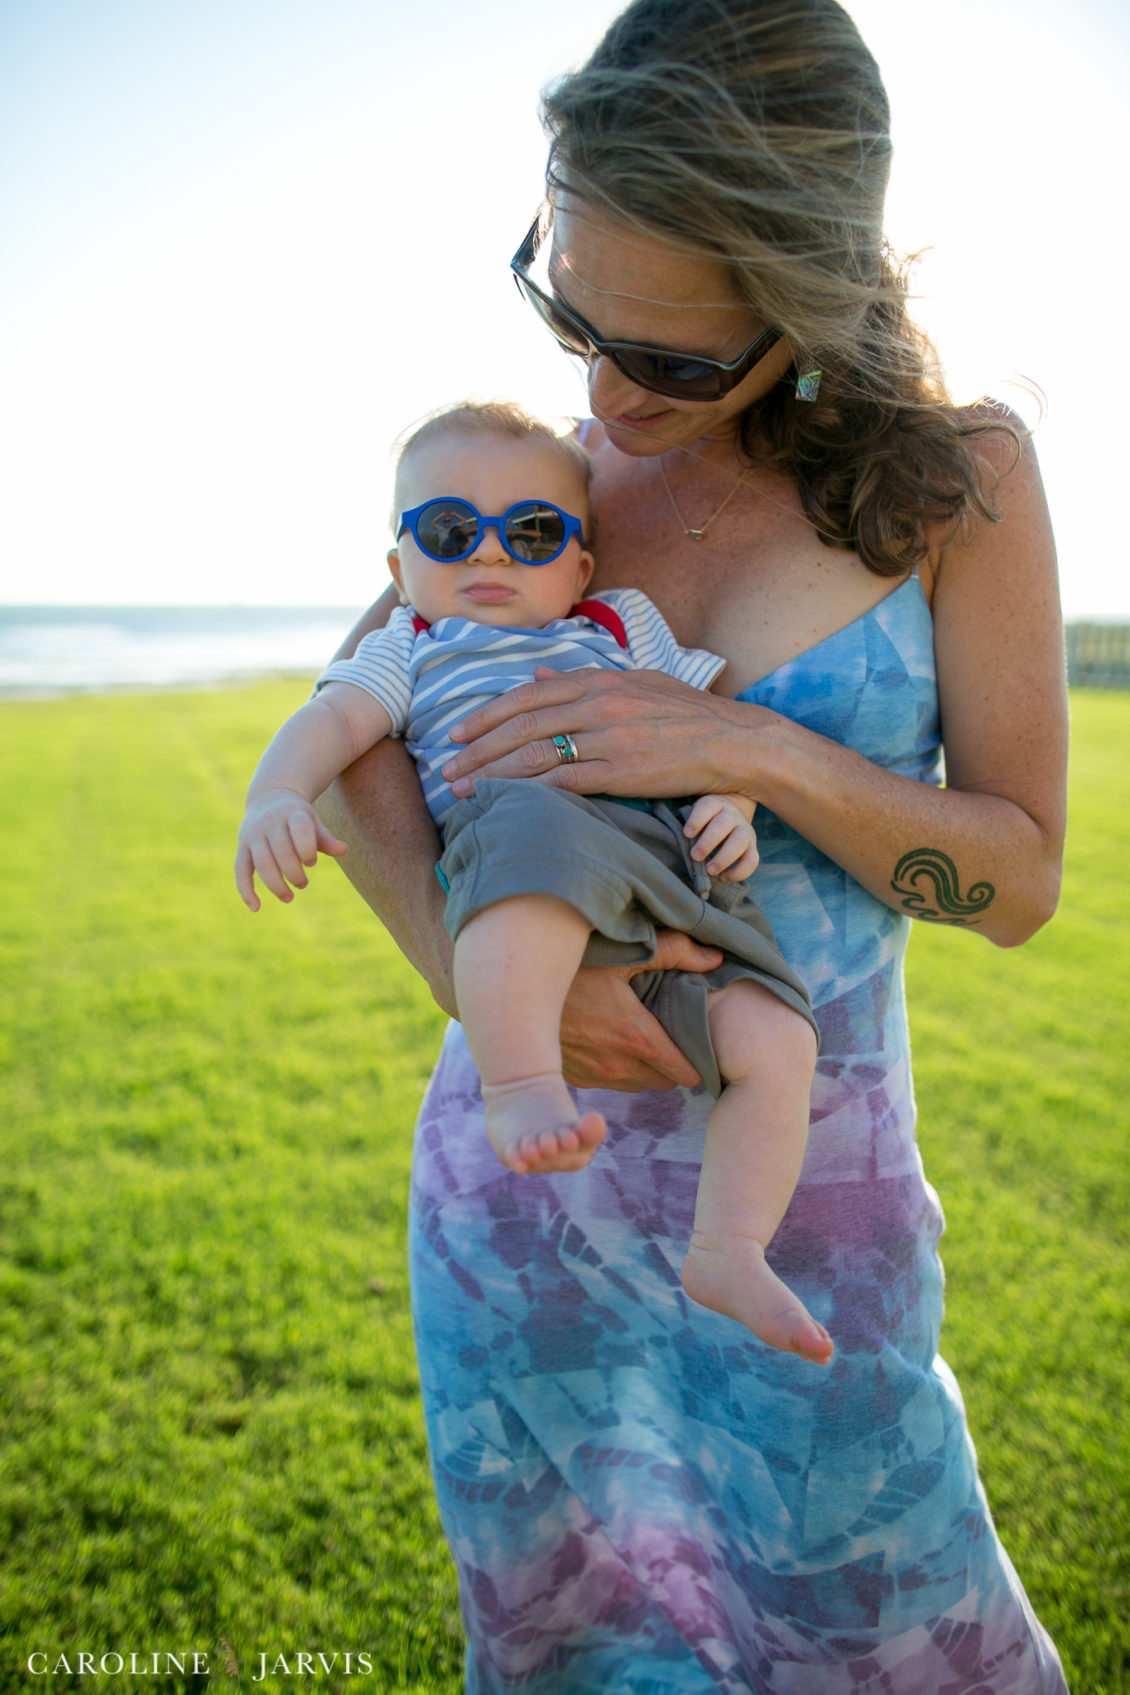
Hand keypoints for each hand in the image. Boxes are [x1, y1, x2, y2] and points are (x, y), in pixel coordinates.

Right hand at [236, 789, 348, 910]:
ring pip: (262, 864)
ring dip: (276, 885)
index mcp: (292, 813)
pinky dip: (246, 890)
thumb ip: (326, 838)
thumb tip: (344, 850)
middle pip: (282, 852)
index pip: (300, 830)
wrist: (269, 796)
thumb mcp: (313, 821)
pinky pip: (241, 870)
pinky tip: (256, 907)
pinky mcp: (242, 847)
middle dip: (294, 873)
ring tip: (288, 897)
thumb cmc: (298, 816)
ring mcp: (253, 835)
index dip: (308, 850)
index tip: (312, 862)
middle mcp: (270, 823)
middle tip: (304, 884)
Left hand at [440, 666, 768, 801]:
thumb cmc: (686, 714)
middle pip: (520, 726)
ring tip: (463, 792)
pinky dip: (527, 793)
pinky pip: (563, 782)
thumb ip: (584, 679)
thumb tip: (540, 673)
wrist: (732, 740)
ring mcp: (607, 738)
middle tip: (447, 769)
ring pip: (534, 755)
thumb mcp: (635, 682)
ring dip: (492, 774)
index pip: (528, 696)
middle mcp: (596, 704)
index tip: (459, 732)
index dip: (488, 715)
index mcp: (598, 681)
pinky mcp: (620, 771)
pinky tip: (505, 804)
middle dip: (477, 749)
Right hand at [559, 930, 723, 1090]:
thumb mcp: (625, 955)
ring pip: (637, 1085)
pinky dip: (616, 1069)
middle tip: (672, 1036)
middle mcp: (618, 1065)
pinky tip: (609, 1042)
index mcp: (637, 1038)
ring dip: (644, 1069)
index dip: (698, 1061)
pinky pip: (608, 1083)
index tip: (699, 1044)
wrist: (515, 989)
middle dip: (673, 1064)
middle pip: (664, 1082)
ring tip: (640, 1039)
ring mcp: (594, 1075)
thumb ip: (675, 953)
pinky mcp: (574, 1077)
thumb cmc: (574, 968)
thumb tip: (715, 957)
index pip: (686, 1073)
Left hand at [683, 795, 759, 881]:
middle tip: (695, 856)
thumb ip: (689, 828)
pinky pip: (752, 860)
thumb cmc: (705, 821)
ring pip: (740, 841)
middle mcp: (732, 815)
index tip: (687, 833)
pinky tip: (723, 877)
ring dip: (724, 858)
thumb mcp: (697, 816)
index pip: (707, 807)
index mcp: (715, 804)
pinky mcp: (752, 847)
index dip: (697, 820)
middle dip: (708, 842)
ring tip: (710, 870)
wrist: (732, 815)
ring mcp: (745, 830)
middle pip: (723, 824)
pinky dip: (739, 872)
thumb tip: (676, 845)